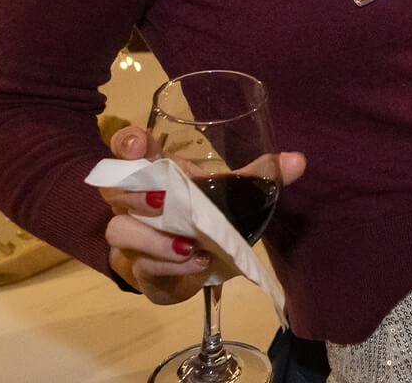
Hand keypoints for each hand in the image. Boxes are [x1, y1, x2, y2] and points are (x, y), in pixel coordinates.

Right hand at [98, 124, 306, 302]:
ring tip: (190, 245)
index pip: (127, 149)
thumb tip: (297, 161)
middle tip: (164, 201)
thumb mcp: (229, 192)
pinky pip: (142, 267)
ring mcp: (131, 236)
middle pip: (114, 190)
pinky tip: (196, 263)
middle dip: (135, 195)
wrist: (191, 261)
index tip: (138, 145)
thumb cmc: (204, 213)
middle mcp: (133, 201)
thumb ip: (258, 177)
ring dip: (154, 238)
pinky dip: (169, 266)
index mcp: (154, 172)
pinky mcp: (137, 269)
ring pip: (120, 230)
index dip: (125, 143)